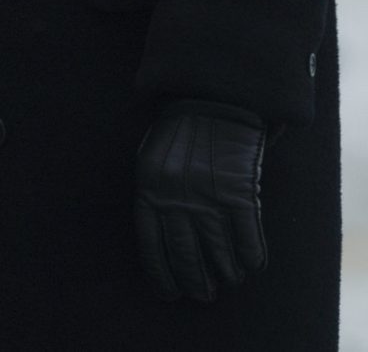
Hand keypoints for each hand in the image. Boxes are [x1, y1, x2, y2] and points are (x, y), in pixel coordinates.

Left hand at [135, 99, 267, 302]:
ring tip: (227, 280)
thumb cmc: (177, 136)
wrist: (211, 104)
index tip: (169, 294)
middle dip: (194, 281)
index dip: (161, 274)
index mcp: (149, 190)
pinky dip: (251, 255)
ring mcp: (208, 196)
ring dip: (225, 272)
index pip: (152, 245)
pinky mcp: (239, 192)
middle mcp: (176, 198)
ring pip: (218, 250)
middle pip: (185, 253)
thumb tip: (162, 244)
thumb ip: (155, 198)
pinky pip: (248, 235)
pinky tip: (252, 265)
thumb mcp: (151, 163)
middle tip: (202, 296)